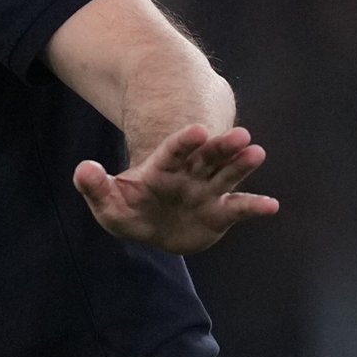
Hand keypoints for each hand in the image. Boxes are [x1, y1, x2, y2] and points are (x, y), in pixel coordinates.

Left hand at [73, 124, 278, 253]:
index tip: (199, 130)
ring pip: (226, 176)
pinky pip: (238, 208)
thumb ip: (95, 187)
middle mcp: (188, 175)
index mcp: (161, 169)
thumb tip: (84, 168)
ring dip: (241, 165)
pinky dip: (254, 207)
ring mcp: (206, 192)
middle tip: (242, 134)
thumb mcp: (108, 203)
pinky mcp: (219, 213)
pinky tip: (272, 205)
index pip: (173, 151)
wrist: (153, 227)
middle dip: (222, 147)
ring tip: (257, 152)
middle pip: (207, 157)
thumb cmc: (130, 209)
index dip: (185, 141)